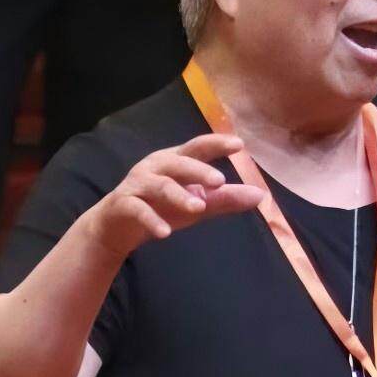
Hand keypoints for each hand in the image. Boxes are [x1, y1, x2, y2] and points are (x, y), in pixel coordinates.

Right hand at [83, 133, 264, 263]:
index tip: (238, 144)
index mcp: (175, 161)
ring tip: (198, 209)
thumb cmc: (161, 208)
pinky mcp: (124, 204)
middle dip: (198, 171)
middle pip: (179, 164)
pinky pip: (138, 210)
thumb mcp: (196, 204)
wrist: (116, 226)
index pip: (198, 147)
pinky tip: (165, 232)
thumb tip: (260, 195)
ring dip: (179, 196)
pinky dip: (152, 221)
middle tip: (220, 181)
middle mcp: (156, 168)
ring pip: (160, 186)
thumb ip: (225, 199)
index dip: (216, 144)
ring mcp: (138, 185)